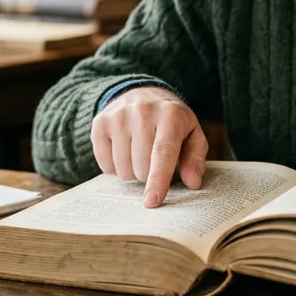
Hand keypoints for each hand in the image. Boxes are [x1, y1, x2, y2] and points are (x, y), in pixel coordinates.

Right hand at [90, 87, 207, 208]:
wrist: (142, 93)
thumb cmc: (172, 122)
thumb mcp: (192, 134)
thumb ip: (195, 158)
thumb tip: (193, 183)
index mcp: (171, 115)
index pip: (162, 153)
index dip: (158, 180)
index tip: (152, 202)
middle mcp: (143, 111)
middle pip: (141, 167)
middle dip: (149, 175)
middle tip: (154, 161)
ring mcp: (118, 116)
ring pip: (123, 169)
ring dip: (132, 172)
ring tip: (139, 154)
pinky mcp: (100, 123)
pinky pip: (105, 165)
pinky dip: (115, 167)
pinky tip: (124, 151)